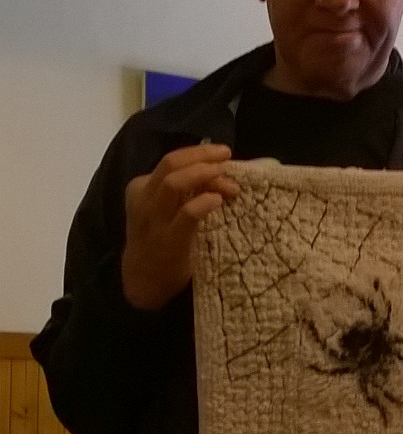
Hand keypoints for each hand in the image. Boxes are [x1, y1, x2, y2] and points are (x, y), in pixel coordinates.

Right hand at [121, 145, 237, 309]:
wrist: (144, 280)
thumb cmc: (161, 240)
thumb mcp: (166, 209)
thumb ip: (186, 190)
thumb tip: (220, 171)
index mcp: (142, 187)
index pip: (172, 160)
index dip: (199, 153)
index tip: (222, 153)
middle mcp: (144, 198)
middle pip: (171, 164)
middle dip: (202, 156)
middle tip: (226, 158)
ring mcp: (154, 220)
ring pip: (174, 183)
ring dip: (204, 175)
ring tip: (228, 182)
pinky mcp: (168, 241)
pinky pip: (186, 214)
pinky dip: (204, 202)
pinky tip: (218, 200)